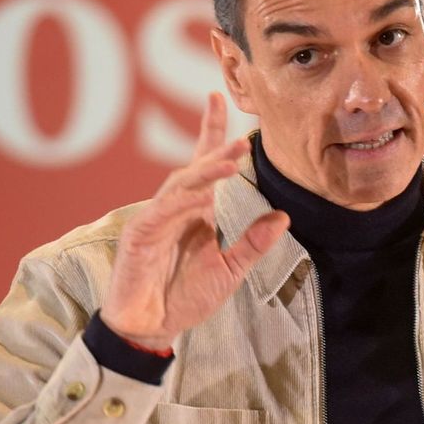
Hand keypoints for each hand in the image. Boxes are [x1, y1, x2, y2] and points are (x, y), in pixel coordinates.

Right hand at [101, 93, 289, 350]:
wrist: (151, 327)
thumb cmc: (184, 297)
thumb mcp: (229, 271)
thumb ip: (252, 244)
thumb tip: (283, 217)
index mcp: (196, 211)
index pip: (203, 164)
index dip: (211, 131)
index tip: (218, 97)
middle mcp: (175, 209)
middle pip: (193, 168)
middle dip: (215, 148)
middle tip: (241, 137)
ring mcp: (155, 220)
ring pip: (179, 185)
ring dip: (203, 172)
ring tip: (229, 160)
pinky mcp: (140, 237)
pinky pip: (161, 213)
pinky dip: (181, 203)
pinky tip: (201, 197)